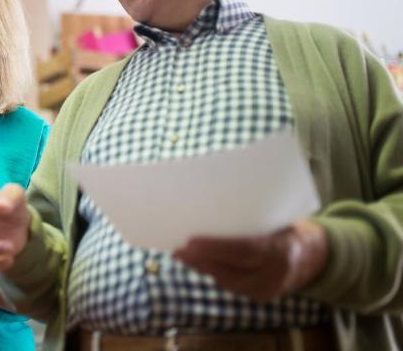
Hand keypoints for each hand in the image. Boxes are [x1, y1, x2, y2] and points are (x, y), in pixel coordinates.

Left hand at [173, 219, 327, 301]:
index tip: (191, 242)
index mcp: (282, 249)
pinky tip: (199, 264)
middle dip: (201, 261)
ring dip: (203, 268)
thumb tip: (213, 199)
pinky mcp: (263, 296)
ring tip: (183, 256)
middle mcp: (277, 274)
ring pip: (229, 282)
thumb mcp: (277, 218)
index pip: (244, 251)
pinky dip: (216, 274)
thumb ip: (251, 216)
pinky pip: (234, 286)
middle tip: (178, 250)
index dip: (215, 248)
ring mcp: (270, 289)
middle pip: (231, 271)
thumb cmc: (290, 228)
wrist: (316, 255)